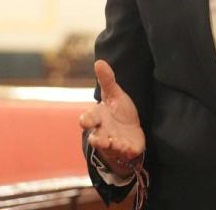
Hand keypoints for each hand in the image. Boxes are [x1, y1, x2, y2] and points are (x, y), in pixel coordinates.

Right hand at [79, 60, 145, 177]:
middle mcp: (103, 132)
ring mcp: (114, 143)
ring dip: (112, 146)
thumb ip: (107, 81)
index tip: (84, 121)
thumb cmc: (118, 111)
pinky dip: (127, 151)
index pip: (88, 119)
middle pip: (96, 138)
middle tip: (99, 140)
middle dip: (98, 139)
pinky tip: (129, 148)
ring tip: (116, 143)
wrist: (130, 130)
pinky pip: (126, 153)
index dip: (86, 120)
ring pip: (110, 148)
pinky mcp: (128, 150)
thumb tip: (99, 62)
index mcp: (98, 118)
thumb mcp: (114, 95)